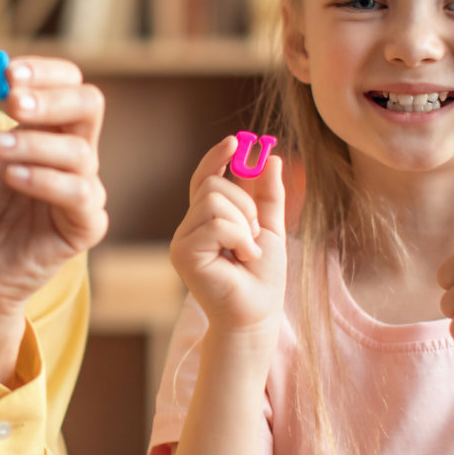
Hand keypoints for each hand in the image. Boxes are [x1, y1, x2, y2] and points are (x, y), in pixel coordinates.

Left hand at [0, 58, 108, 378]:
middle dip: (50, 97)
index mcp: (45, 129)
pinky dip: (46, 180)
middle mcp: (71, 154)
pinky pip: (81, 195)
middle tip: (11, 99)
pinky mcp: (84, 226)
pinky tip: (12, 177)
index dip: (42, 72)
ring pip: (79, 150)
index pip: (65, 83)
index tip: (7, 71)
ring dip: (33, 143)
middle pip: (88, 104)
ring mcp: (81, 189)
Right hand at [169, 135, 286, 332]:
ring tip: (247, 251)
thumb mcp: (271, 227)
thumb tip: (271, 158)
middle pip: (214, 186)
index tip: (235, 141)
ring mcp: (182, 240)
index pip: (205, 179)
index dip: (216, 158)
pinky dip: (239, 238)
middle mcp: (189, 227)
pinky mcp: (182, 253)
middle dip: (245, 206)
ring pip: (215, 202)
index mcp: (207, 220)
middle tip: (253, 236)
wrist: (257, 313)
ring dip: (244, 224)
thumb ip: (269, 195)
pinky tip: (242, 259)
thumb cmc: (262, 277)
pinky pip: (216, 224)